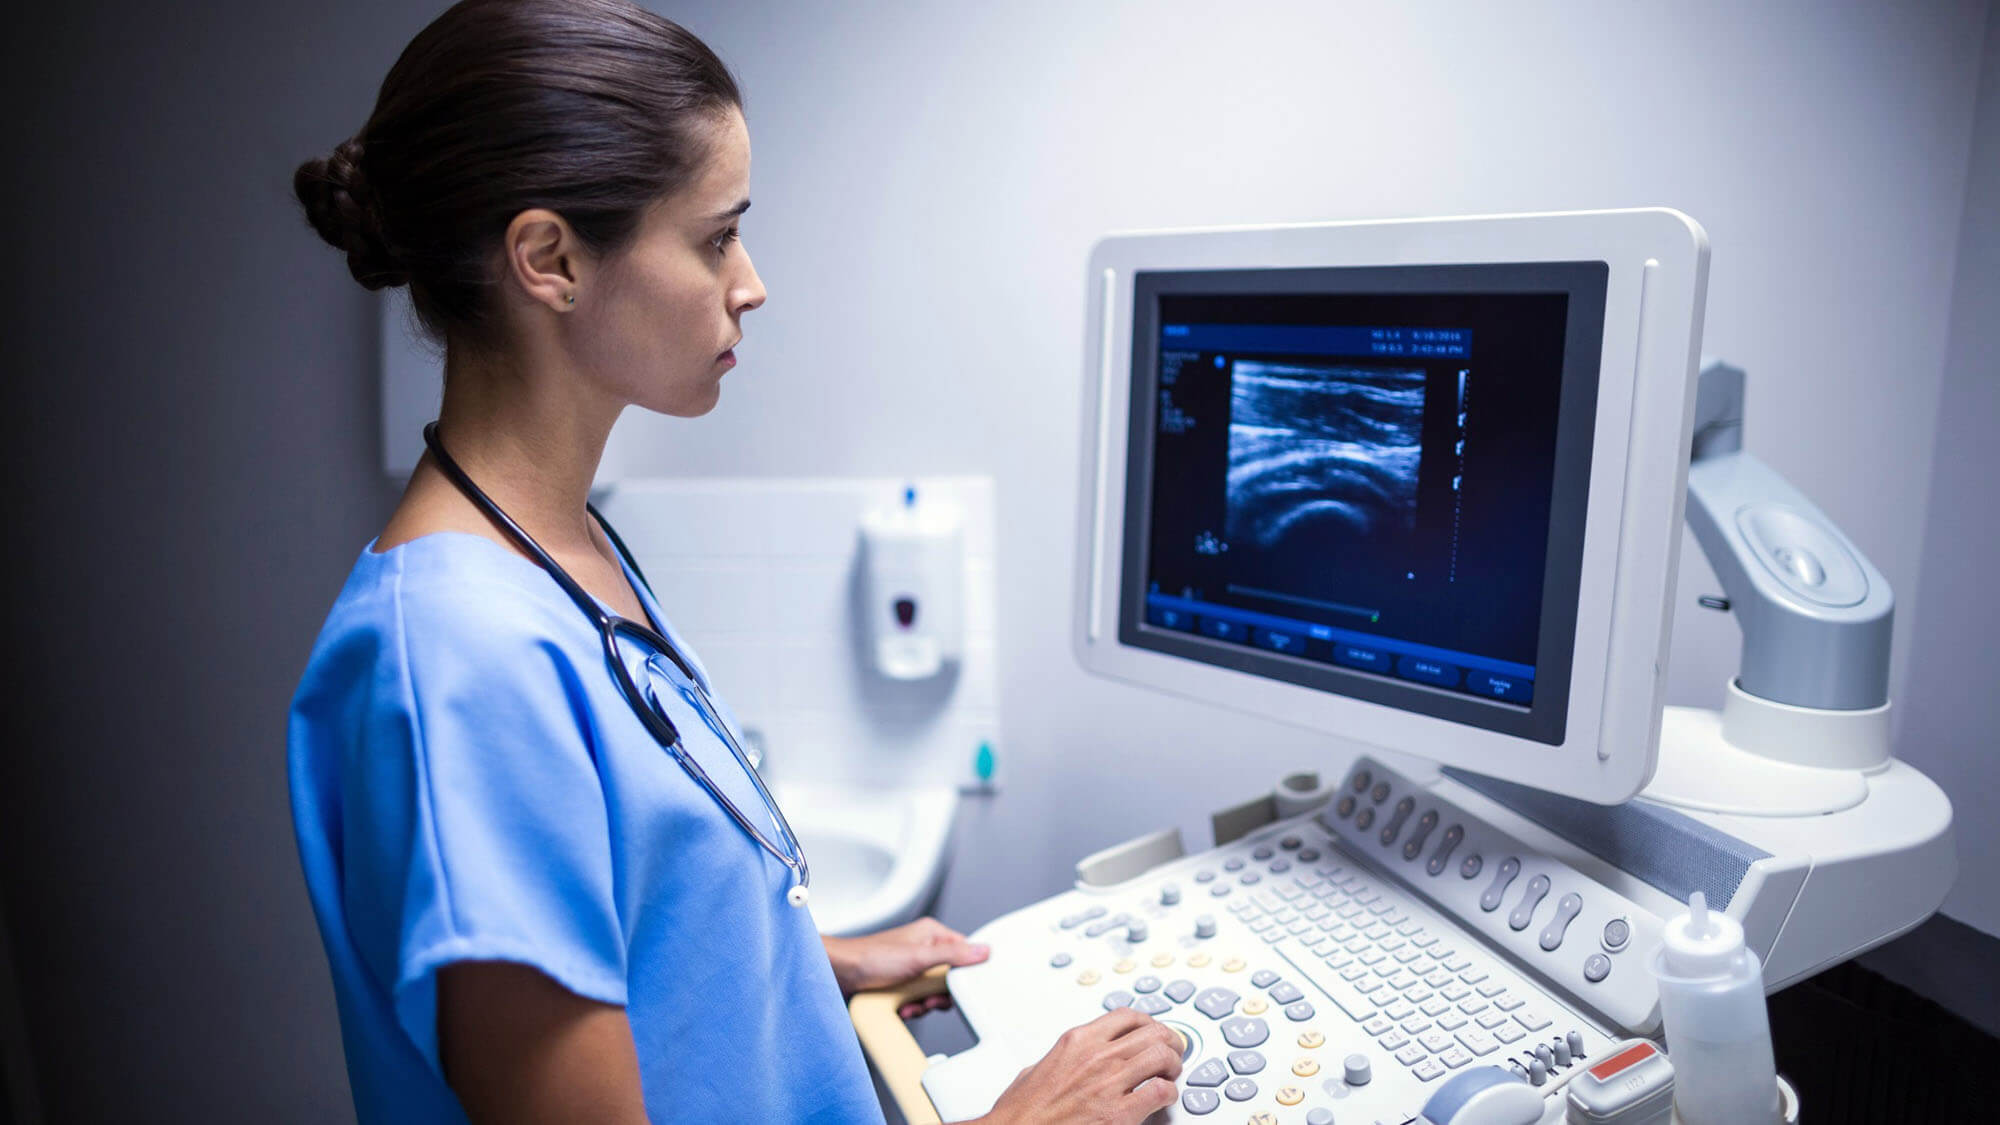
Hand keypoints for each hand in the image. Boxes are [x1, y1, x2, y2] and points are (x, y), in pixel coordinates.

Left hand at [822, 917, 989, 1014]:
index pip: (964, 954)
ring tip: (911, 1005)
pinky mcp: (900, 986)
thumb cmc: (868, 958)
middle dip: (939, 995)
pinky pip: (917, 1002)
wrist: (835, 975)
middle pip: (949, 979)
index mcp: (932, 935)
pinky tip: (902, 1009)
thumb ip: (952, 954)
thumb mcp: (918, 957)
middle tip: (928, 998)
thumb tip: (984, 951)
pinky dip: (912, 1009)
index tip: (957, 987)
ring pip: (933, 994)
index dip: (963, 974)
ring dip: (924, 1005)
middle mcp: (923, 950)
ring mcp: (911, 970)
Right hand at [976, 1009, 1181, 1124]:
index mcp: (1078, 1041)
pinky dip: (1168, 1094)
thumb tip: (1066, 1061)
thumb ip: (1060, 1058)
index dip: (1149, 1023)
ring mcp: (1109, 1083)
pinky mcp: (1118, 1113)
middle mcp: (1097, 1056)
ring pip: (1162, 1056)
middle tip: (1172, 1054)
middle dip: (1169, 1042)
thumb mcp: (1036, 1068)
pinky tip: (1162, 1099)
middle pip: (1153, 1031)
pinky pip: (1161, 1092)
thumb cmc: (1022, 1111)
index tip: (1154, 1032)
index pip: (1127, 1017)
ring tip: (1170, 1075)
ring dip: (1173, 1065)